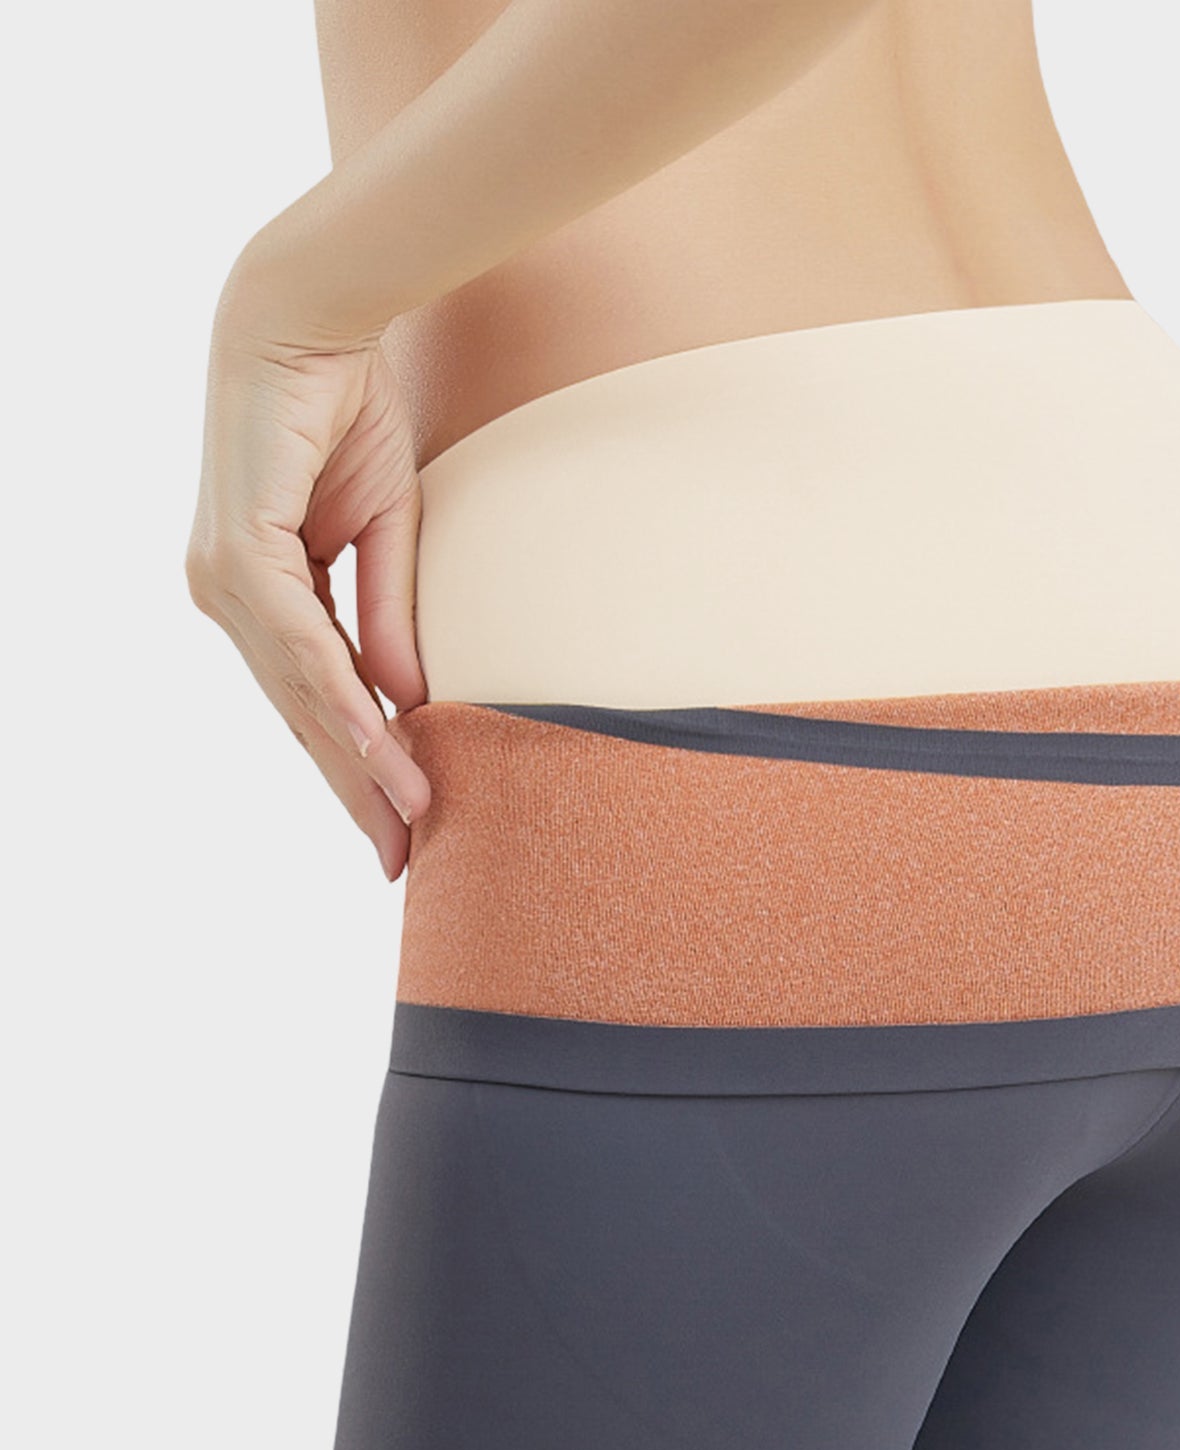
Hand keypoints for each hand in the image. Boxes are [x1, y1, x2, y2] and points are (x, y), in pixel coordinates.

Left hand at [186, 255, 431, 879]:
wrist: (309, 318)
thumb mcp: (387, 532)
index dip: (359, 765)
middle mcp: (230, 596)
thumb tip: (407, 700)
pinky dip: (342, 696)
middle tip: (398, 856)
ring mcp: (227, 579)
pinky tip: (380, 740)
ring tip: (404, 816)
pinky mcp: (239, 551)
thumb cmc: (344, 412)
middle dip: (356, 788)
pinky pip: (302, 644)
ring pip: (301, 693)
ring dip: (358, 759)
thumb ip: (389, 616)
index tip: (402, 824)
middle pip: (303, 714)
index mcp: (261, 593)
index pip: (315, 700)